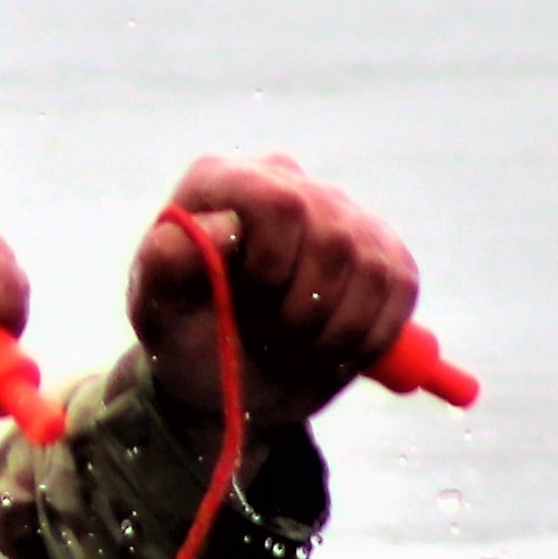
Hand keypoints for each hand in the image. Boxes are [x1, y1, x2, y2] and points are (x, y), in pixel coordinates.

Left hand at [130, 155, 418, 428]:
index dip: (271, 267)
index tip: (245, 303)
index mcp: (223, 181)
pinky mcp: (384, 249)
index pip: (278, 202)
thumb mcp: (157, 313)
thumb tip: (221, 225)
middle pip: (333, 238)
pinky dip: (364, 336)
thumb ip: (167, 264)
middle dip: (301, 309)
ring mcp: (342, 211)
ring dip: (331, 330)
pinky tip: (326, 344)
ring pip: (372, 269)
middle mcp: (286, 180)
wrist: (228, 378)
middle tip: (266, 335)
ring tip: (290, 342)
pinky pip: (400, 290)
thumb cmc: (185, 339)